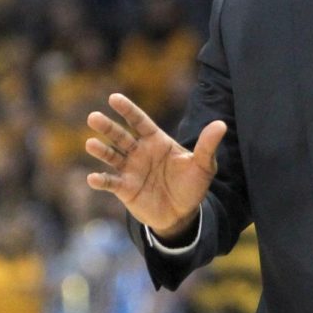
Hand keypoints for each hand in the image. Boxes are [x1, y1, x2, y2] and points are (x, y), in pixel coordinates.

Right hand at [85, 93, 226, 239]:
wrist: (183, 214)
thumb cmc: (192, 185)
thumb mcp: (203, 165)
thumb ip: (207, 145)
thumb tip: (221, 124)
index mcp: (157, 141)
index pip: (140, 122)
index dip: (128, 110)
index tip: (114, 98)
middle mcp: (140, 152)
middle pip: (121, 136)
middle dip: (107, 127)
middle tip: (93, 117)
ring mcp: (130, 170)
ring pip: (112, 156)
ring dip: (101, 150)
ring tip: (90, 143)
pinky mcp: (125, 189)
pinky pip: (111, 182)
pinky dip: (101, 180)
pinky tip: (93, 178)